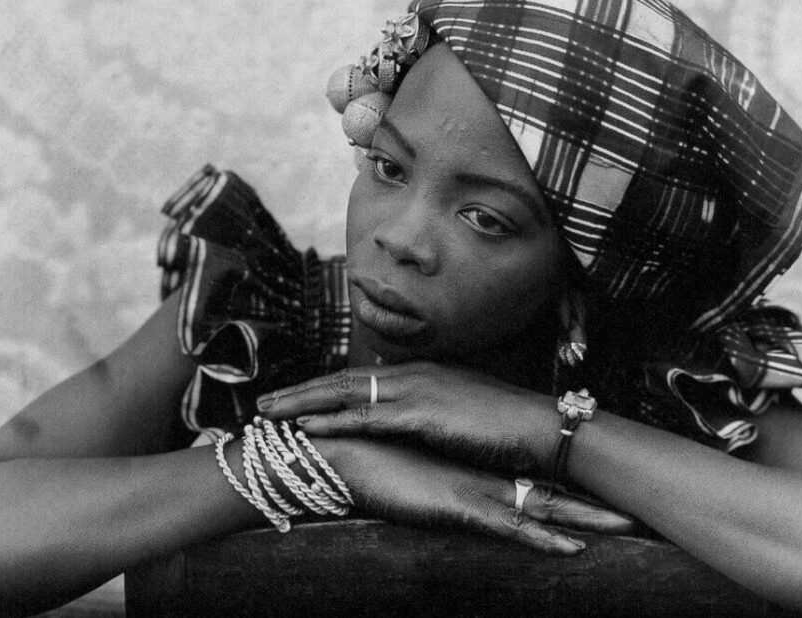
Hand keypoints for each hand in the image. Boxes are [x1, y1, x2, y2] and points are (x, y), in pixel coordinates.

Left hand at [258, 362, 554, 474]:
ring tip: (266, 412)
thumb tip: (408, 417)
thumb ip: (430, 410)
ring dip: (301, 402)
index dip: (322, 388)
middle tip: (263, 402)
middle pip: (341, 380)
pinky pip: (365, 417)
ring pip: (344, 394)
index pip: (359, 378)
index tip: (293, 398)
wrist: (539, 427)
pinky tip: (304, 425)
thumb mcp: (459, 411)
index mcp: (419, 373)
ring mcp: (414, 391)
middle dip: (299, 390)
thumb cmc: (503, 425)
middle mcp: (411, 374)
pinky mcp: (420, 415)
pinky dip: (331, 420)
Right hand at [316, 437, 633, 553]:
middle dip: (594, 503)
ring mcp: (476, 490)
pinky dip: (543, 540)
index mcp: (477, 471)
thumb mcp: (414, 479)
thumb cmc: (376, 464)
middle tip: (636, 511)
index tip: (602, 496)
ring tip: (626, 526)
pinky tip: (573, 549)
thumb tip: (444, 487)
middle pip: (550, 490)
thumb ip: (434, 482)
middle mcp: (484, 476)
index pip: (531, 479)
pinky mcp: (461, 505)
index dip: (568, 488)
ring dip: (585, 519)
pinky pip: (511, 528)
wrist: (348, 453)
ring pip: (543, 506)